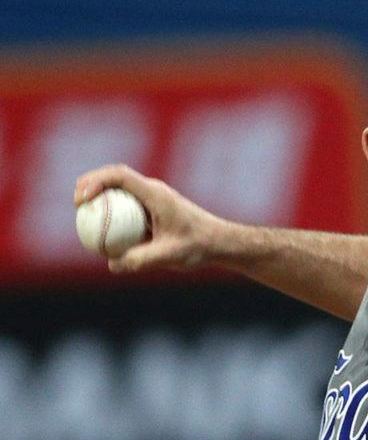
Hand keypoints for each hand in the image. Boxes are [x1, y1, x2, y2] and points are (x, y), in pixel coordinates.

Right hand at [74, 164, 224, 272]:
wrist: (219, 243)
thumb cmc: (198, 247)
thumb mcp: (169, 256)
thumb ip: (140, 260)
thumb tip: (111, 264)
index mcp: (156, 193)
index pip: (119, 175)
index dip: (95, 181)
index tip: (82, 200)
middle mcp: (153, 190)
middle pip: (115, 177)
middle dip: (91, 183)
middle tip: (76, 204)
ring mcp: (153, 198)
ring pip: (120, 191)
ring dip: (100, 197)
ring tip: (83, 216)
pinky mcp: (154, 210)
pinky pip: (128, 207)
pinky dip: (112, 213)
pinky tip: (103, 233)